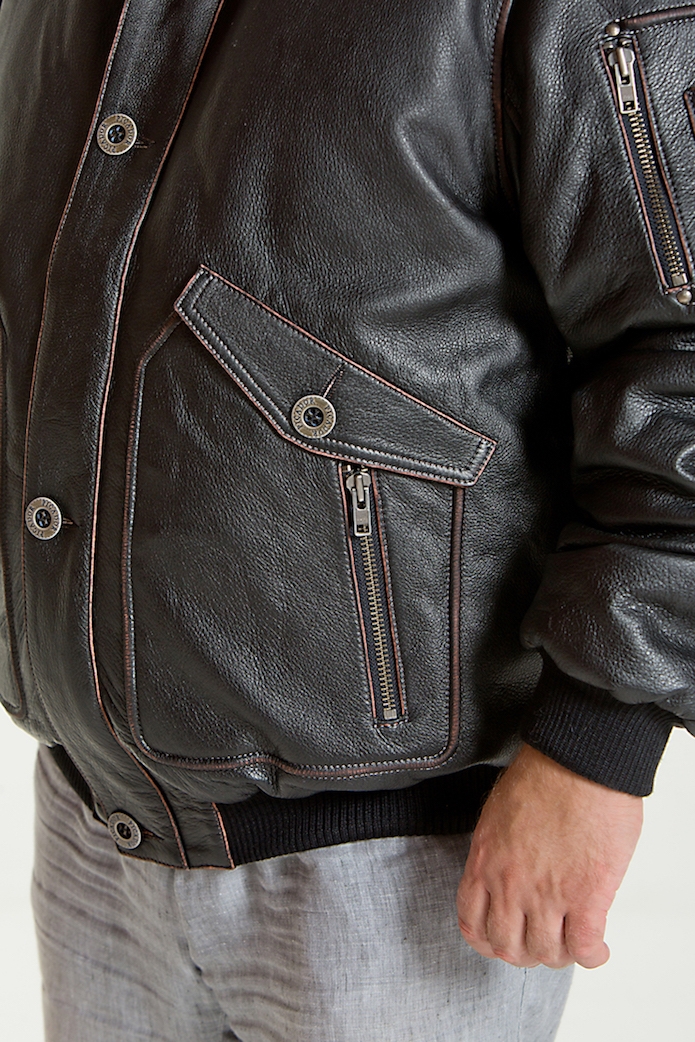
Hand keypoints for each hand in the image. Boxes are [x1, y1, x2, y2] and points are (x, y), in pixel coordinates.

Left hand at [456, 743, 642, 968]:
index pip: (472, 922)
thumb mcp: (498, 814)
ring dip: (559, 955)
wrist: (577, 759)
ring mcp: (547, 894)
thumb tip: (511, 869)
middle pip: (507, 946)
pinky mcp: (586, 896)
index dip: (487, 940)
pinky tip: (597, 948)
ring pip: (545, 952)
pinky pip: (583, 948)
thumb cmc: (543, 773)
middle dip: (524, 952)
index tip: (501, 939)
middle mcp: (510, 883)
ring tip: (571, 944)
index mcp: (485, 860)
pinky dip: (591, 956)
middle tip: (540, 942)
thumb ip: (499, 850)